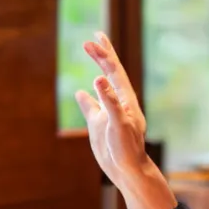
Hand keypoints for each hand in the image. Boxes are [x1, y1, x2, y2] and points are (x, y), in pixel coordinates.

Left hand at [77, 33, 175, 208]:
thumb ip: (91, 106)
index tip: (95, 38)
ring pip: (117, 86)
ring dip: (107, 66)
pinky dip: (107, 94)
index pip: (112, 74)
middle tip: (92, 38)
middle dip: (104, 55)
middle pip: (116, 74)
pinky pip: (115, 108)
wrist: (127, 171)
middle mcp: (127, 104)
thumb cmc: (115, 149)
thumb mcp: (98, 123)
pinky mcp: (121, 126)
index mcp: (121, 103)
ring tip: (96, 49)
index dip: (104, 56)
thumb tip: (80, 92)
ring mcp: (126, 114)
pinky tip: (98, 80)